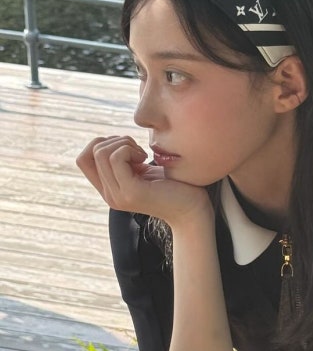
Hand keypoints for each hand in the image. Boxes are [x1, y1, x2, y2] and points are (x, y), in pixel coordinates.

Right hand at [76, 136, 208, 224]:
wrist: (193, 210)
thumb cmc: (175, 186)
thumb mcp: (143, 170)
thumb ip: (124, 161)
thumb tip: (111, 140)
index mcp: (109, 189)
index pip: (83, 159)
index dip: (101, 144)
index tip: (127, 149)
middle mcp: (109, 195)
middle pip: (92, 151)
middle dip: (116, 141)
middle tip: (139, 151)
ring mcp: (118, 195)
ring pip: (102, 153)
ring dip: (124, 144)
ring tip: (143, 155)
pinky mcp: (131, 192)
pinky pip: (116, 158)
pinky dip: (130, 150)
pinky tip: (146, 160)